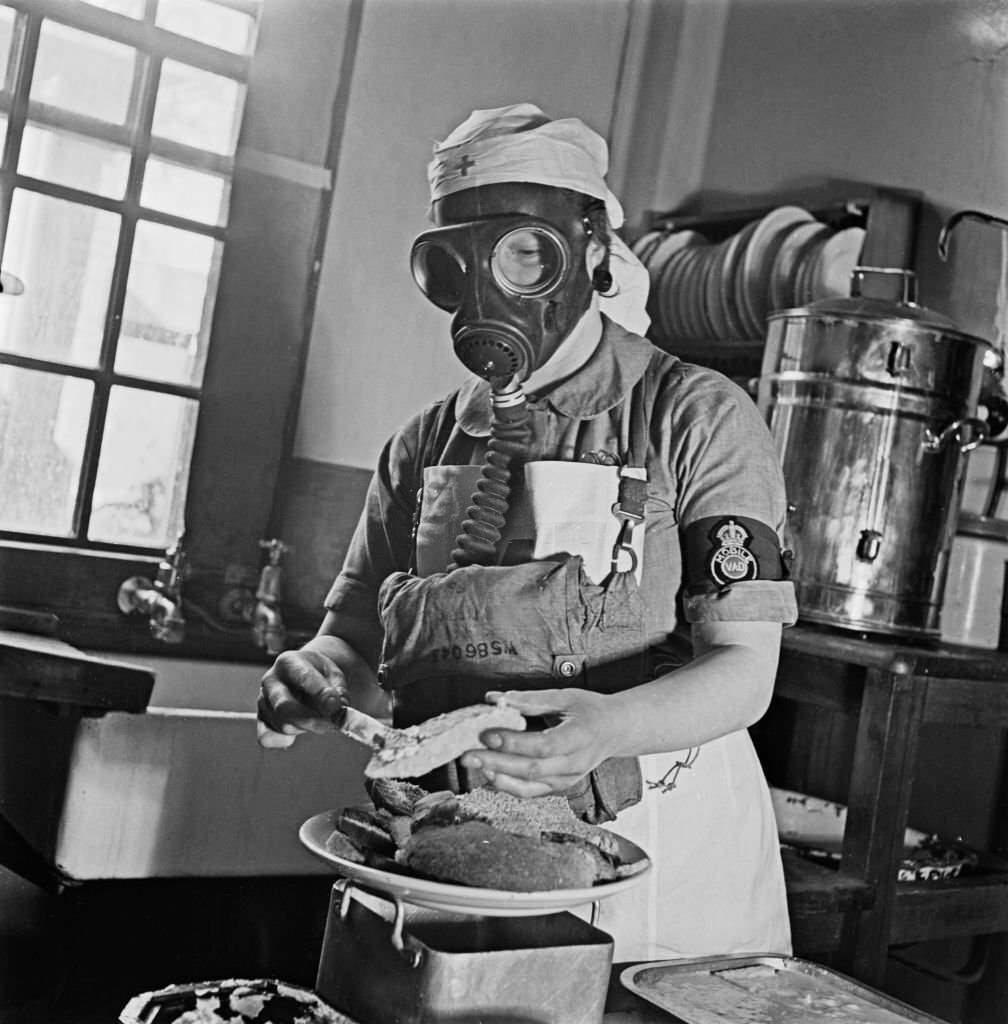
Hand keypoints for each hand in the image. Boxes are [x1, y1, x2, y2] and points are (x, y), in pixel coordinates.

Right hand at [256, 648, 347, 748]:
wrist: (303, 676)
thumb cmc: (319, 676)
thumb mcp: (333, 674)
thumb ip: (338, 691)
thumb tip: (337, 708)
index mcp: (289, 662)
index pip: (304, 677)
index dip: (320, 693)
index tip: (335, 705)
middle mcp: (271, 681)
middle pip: (284, 706)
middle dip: (310, 720)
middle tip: (332, 726)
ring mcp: (263, 701)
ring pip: (282, 724)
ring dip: (306, 728)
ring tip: (321, 721)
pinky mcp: (261, 720)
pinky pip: (268, 738)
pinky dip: (284, 740)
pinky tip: (297, 733)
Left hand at [461, 688, 614, 798]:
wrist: (614, 732)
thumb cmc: (590, 711)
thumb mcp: (565, 697)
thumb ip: (530, 699)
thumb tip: (496, 699)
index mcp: (580, 737)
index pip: (543, 745)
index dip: (514, 742)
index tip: (488, 733)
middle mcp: (575, 764)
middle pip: (531, 769)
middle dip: (496, 762)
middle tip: (468, 754)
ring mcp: (567, 779)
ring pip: (529, 786)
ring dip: (498, 776)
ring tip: (475, 763)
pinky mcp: (559, 786)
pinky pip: (530, 792)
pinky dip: (508, 785)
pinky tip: (490, 772)